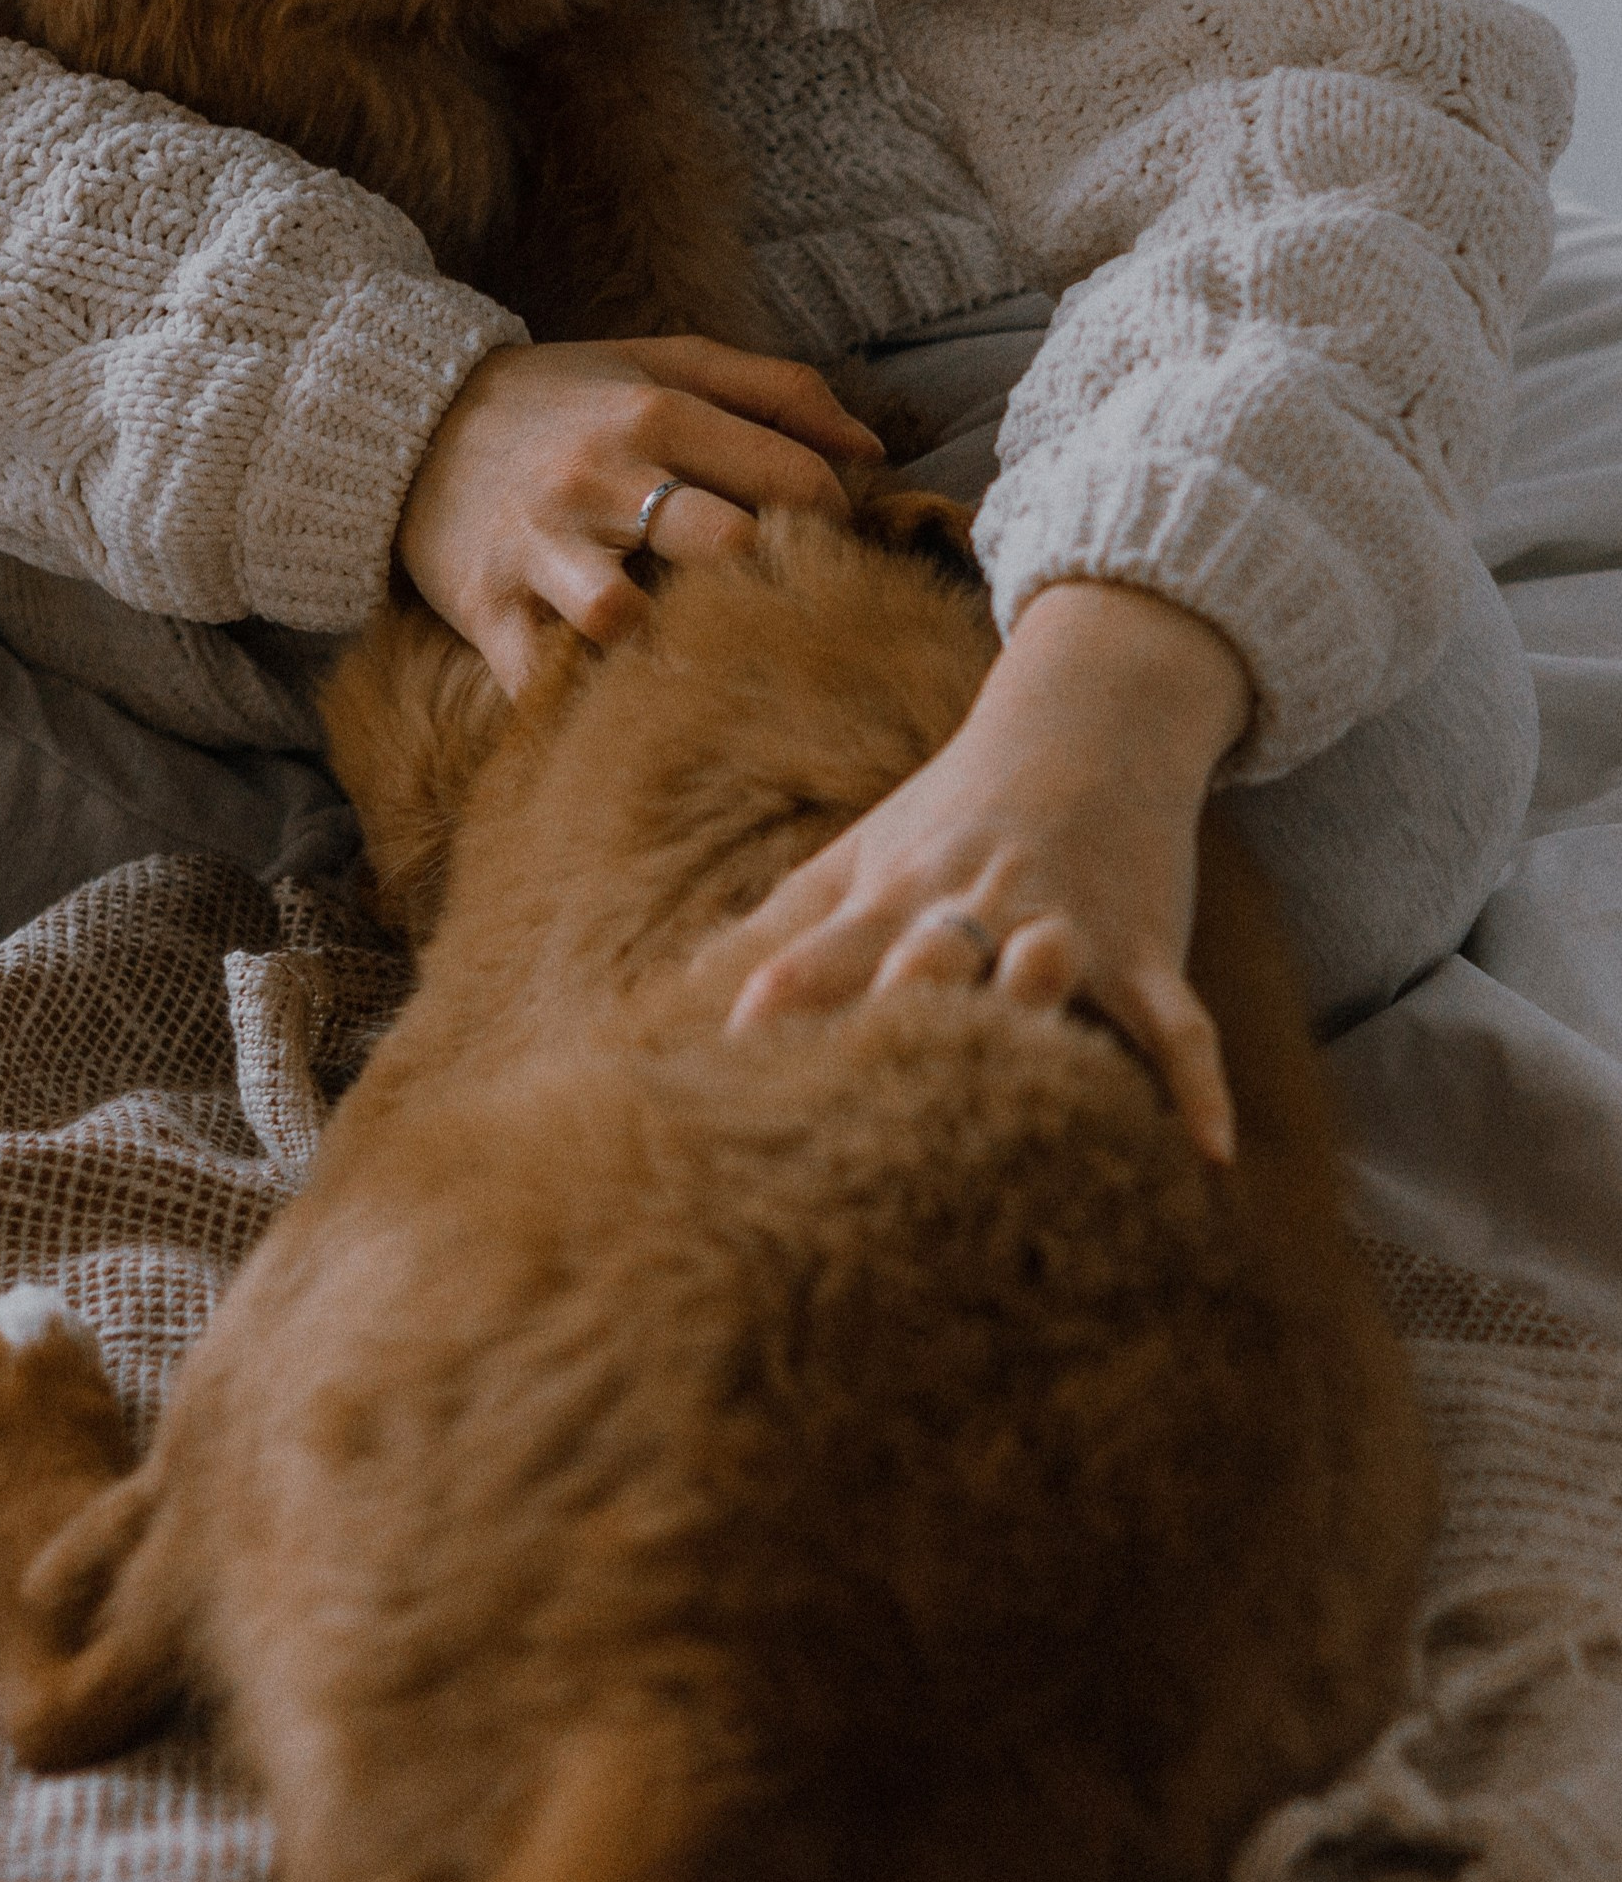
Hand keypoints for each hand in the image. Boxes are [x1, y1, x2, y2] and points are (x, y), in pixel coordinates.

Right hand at [396, 337, 882, 696]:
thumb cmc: (563, 400)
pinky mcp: (488, 609)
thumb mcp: (663, 362)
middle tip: (781, 608)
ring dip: (671, 646)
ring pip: (627, 616)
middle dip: (768, 585)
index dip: (834, 523)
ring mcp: (541, 548)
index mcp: (655, 410)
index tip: (829, 547)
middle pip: (727, 547)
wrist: (407, 422)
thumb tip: (875, 450)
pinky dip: (584, 702)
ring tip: (702, 656)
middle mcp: (601, 476)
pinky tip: (622, 703)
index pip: (790, 480)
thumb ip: (777, 392)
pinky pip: (546, 678)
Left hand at [725, 582, 1254, 1160]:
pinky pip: (1177, 1024)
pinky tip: (1208, 1156)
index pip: (823, 952)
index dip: (779, 1000)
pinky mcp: (1146, 950)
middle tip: (866, 1111)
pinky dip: (1196, 1084)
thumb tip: (674, 991)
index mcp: (894, 896)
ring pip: (1049, 980)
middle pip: (930, 961)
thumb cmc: (953, 811)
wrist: (1091, 725)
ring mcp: (1067, 926)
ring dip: (1038, 1033)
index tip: (730, 1063)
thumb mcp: (861, 857)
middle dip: (903, 1014)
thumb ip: (779, 929)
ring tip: (1031, 1130)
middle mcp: (974, 906)